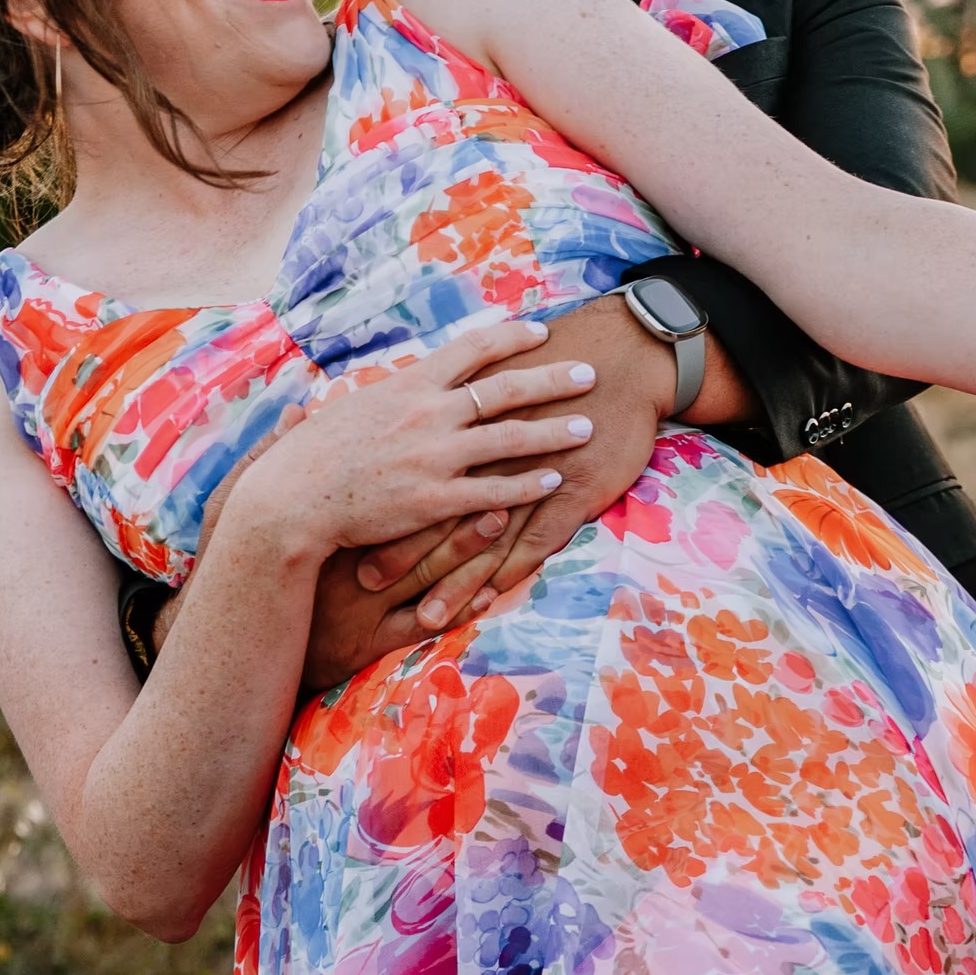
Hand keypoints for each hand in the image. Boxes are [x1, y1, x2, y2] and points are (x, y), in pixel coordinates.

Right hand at [221, 312, 596, 566]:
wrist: (291, 501)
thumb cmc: (308, 458)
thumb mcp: (341, 412)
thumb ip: (368, 400)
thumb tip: (363, 388)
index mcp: (407, 386)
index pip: (470, 349)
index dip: (511, 337)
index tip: (542, 331)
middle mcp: (427, 414)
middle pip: (505, 387)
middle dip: (552, 378)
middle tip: (588, 373)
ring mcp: (434, 457)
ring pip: (510, 438)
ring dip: (553, 431)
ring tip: (586, 427)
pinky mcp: (435, 499)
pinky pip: (495, 490)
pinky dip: (528, 483)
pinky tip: (555, 481)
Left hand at [342, 291, 698, 650]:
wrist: (625, 356)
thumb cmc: (558, 362)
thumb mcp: (496, 371)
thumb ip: (456, 394)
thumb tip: (414, 409)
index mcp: (466, 420)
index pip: (414, 475)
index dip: (384, 504)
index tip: (350, 536)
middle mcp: (490, 452)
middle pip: (439, 511)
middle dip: (403, 553)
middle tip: (367, 587)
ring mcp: (530, 477)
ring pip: (481, 541)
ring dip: (453, 582)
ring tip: (427, 619)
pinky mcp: (570, 494)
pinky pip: (532, 544)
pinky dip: (508, 575)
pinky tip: (488, 602)